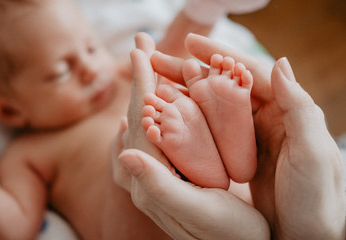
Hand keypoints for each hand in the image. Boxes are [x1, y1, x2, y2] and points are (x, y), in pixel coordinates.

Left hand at [116, 33, 269, 239]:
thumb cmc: (227, 235)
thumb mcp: (197, 211)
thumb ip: (158, 185)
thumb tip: (125, 149)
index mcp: (151, 181)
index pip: (139, 123)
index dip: (141, 85)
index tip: (140, 50)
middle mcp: (148, 177)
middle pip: (138, 118)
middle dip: (139, 80)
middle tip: (139, 45)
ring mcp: (158, 176)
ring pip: (146, 125)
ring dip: (145, 92)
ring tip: (145, 66)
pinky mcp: (172, 177)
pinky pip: (156, 137)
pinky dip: (155, 113)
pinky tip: (153, 107)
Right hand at [152, 33, 345, 238]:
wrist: (308, 238)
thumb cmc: (318, 199)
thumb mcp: (313, 153)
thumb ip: (299, 107)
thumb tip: (279, 62)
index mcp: (285, 111)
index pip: (249, 73)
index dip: (220, 55)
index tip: (190, 43)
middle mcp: (265, 119)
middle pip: (224, 86)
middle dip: (192, 71)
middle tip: (159, 60)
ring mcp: (249, 138)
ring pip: (212, 107)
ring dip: (185, 94)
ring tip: (155, 84)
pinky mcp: (237, 156)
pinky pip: (210, 132)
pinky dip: (189, 120)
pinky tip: (169, 116)